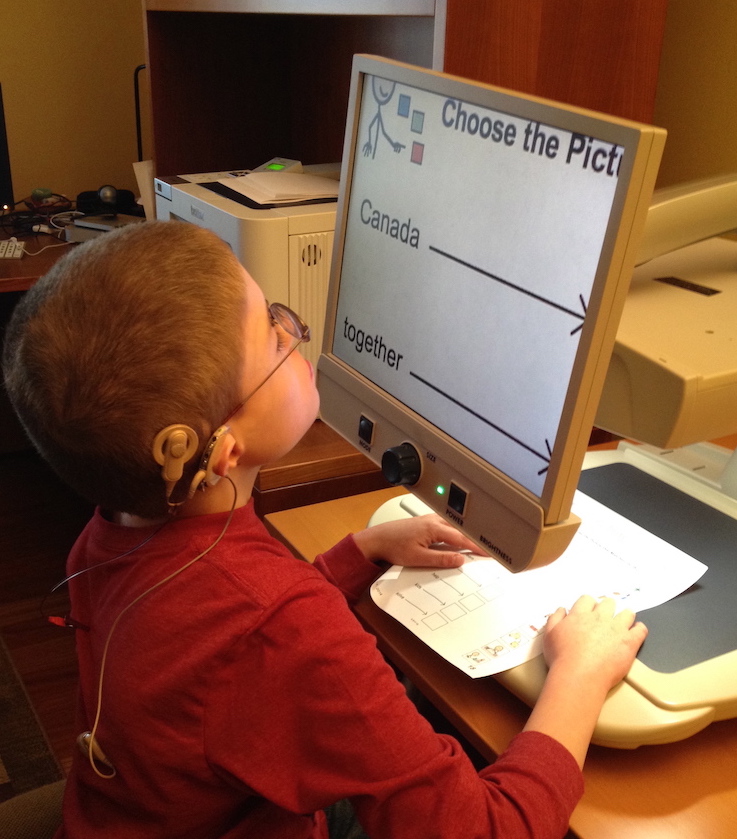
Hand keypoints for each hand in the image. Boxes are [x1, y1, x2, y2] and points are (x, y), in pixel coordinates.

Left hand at [353, 515, 480, 568]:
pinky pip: (445, 525)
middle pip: (460, 530)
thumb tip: (459, 560)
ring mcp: (428, 520)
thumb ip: (441, 558)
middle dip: (474, 539)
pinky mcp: (424, 522)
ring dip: (464, 534)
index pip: (461, 539)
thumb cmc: (392, 546)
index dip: (476, 547)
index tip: (488, 553)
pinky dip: (454, 532)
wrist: (376, 539)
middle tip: (486, 549)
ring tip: (475, 545)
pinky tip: (455, 538)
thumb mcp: (418, 558)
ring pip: (453, 526)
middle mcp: (433, 520)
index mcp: (433, 528)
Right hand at [524, 595, 647, 766]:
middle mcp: (600, 618)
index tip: (589, 613)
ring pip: (627, 613)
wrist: (579, 675)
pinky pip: (641, 630)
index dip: (589, 605)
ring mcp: (617, 629)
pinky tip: (636, 633)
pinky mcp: (630, 642)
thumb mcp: (549, 635)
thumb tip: (562, 609)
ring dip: (625, 617)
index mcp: (580, 614)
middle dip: (607, 609)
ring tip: (623, 625)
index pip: (587, 599)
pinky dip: (640, 629)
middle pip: (609, 603)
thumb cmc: (561, 657)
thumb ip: (555, 619)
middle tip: (605, 620)